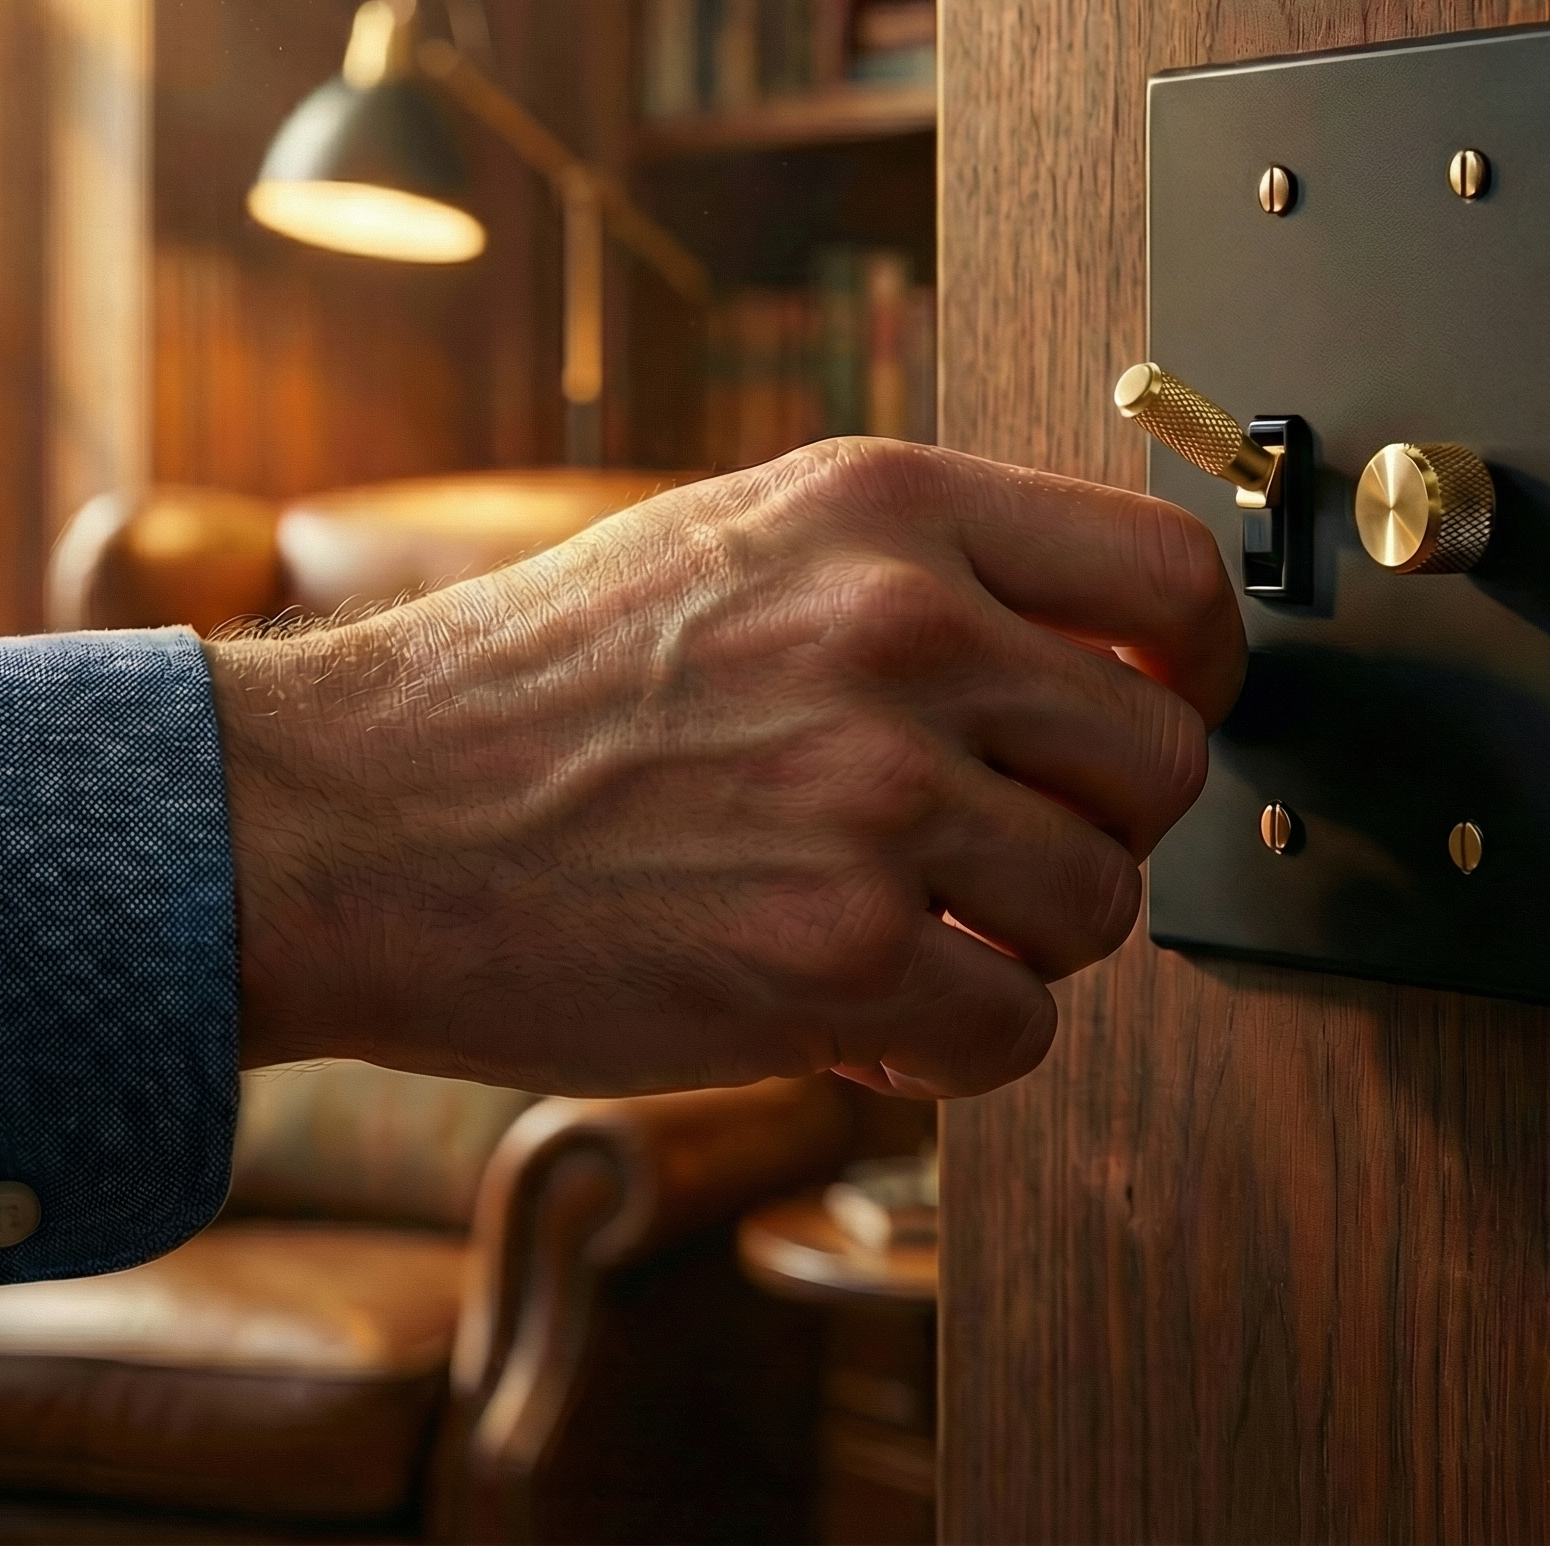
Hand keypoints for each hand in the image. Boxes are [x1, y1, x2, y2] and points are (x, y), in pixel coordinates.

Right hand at [209, 440, 1244, 1099]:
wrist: (355, 812)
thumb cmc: (542, 683)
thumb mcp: (744, 541)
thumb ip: (928, 571)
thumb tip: (1103, 655)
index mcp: (887, 506)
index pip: (1169, 579)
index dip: (1194, 670)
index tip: (1158, 714)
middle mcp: (900, 628)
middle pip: (1159, 760)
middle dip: (1093, 828)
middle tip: (996, 851)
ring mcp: (874, 793)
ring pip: (1101, 906)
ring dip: (1016, 941)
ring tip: (901, 925)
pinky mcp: (836, 957)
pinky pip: (1019, 1030)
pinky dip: (952, 1043)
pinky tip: (857, 1010)